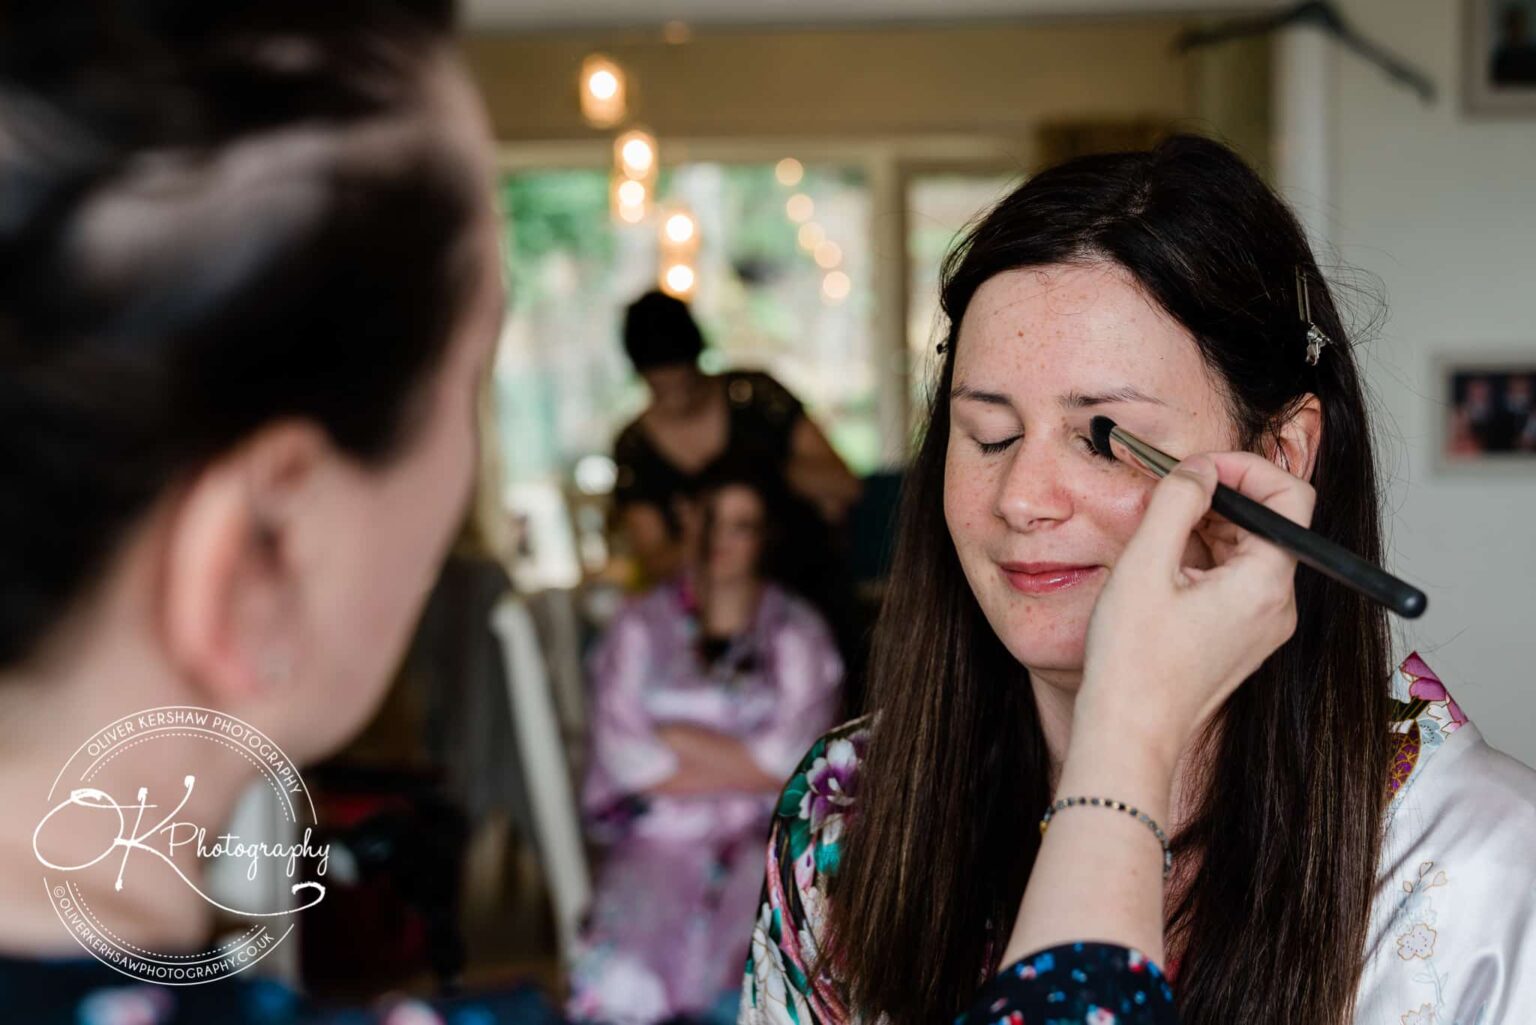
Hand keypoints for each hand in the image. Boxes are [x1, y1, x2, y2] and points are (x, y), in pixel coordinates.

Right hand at [1076, 451, 1314, 771]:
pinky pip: (1231, 581)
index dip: (1244, 468)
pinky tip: (1158, 571)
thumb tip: (1199, 469)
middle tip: (1164, 494)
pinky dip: (1200, 561)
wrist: (1129, 735)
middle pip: (1267, 522)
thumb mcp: (1145, 565)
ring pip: (1245, 551)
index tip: (1196, 467)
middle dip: (1217, 497)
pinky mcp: (1239, 640)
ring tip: (1152, 535)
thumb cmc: (1134, 663)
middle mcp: (1276, 605)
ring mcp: (1261, 626)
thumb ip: (1177, 502)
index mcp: (1266, 582)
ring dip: (1204, 529)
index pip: (1288, 496)